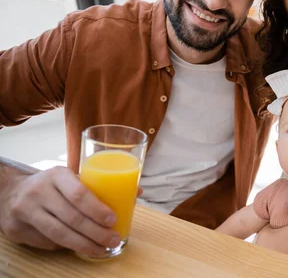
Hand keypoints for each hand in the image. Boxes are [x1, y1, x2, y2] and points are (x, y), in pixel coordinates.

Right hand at [0, 167, 120, 255]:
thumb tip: (138, 190)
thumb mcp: (71, 178)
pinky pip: (46, 243)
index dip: (97, 209)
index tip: (113, 220)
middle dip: (96, 233)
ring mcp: (25, 210)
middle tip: (113, 239)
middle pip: (71, 218)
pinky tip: (79, 246)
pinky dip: (65, 246)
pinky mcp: (16, 229)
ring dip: (84, 245)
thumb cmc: (52, 186)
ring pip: (59, 234)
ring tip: (102, 249)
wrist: (10, 192)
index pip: (78, 194)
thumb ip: (100, 185)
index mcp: (57, 175)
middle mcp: (38, 191)